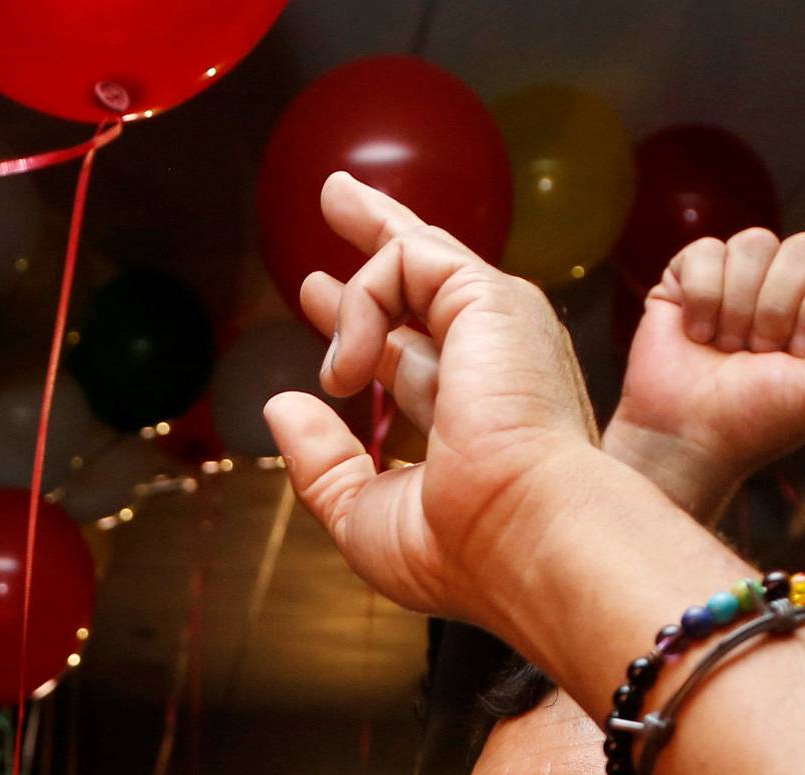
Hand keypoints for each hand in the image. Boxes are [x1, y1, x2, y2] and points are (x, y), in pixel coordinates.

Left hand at [265, 173, 603, 637]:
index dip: (363, 322)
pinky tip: (348, 362)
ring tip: (324, 332)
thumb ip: (322, 462)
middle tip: (334, 195)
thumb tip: (281, 408)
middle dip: (378, 230)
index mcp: (471, 414)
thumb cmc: (462, 549)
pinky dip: (361, 302)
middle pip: (427, 275)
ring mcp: (497, 324)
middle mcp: (492, 362)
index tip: (316, 296)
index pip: (413, 346)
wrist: (522, 539)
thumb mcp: (365, 514)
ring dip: (351, 290)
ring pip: (413, 254)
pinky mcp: (490, 295)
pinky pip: (404, 257)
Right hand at [605, 230, 804, 521]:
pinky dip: (701, 297)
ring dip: (737, 306)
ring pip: (755, 243)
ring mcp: (738, 278)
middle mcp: (788, 285)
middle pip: (804, 248)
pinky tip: (696, 332)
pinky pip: (706, 250)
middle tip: (757, 353)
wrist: (685, 442)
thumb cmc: (756, 423)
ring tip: (725, 346)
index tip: (796, 355)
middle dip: (777, 310)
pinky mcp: (688, 279)